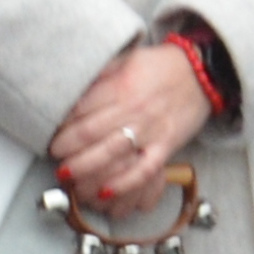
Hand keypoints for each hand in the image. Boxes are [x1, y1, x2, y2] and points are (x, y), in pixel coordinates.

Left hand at [45, 42, 212, 217]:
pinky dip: (125, 183)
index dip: (63, 128)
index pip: (82, 110)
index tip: (52, 138)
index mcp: (119, 87)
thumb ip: (98, 79)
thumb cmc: (158, 67)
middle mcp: (133, 110)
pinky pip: (144, 170)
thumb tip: (70, 97)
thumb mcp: (124, 61)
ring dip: (88, 170)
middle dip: (69, 152)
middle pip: (92, 135)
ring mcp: (150, 131)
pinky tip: (106, 192)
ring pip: (114, 155)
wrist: (202, 73)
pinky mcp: (166, 147)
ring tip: (70, 179)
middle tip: (56, 161)